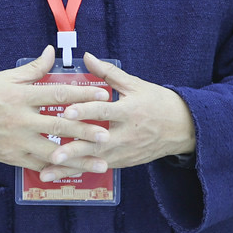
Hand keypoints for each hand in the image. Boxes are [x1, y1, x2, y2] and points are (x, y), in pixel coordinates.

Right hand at [0, 46, 112, 174]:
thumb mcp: (3, 77)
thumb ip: (32, 69)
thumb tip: (51, 52)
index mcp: (19, 95)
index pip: (56, 93)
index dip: (82, 93)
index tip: (103, 93)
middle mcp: (20, 119)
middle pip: (59, 125)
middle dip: (85, 130)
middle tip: (107, 134)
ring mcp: (17, 140)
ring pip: (53, 151)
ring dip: (79, 158)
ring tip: (101, 162)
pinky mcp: (13, 157)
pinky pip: (40, 165)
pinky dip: (59, 169)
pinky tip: (76, 171)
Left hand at [40, 53, 196, 179]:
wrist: (184, 128)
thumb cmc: (158, 102)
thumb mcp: (135, 84)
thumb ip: (108, 72)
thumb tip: (86, 56)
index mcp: (130, 112)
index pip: (104, 112)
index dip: (85, 111)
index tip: (66, 112)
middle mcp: (127, 135)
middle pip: (97, 144)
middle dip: (74, 150)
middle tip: (52, 154)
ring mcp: (125, 152)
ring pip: (95, 160)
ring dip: (71, 167)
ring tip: (48, 172)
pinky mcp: (124, 162)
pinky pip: (98, 166)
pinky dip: (79, 171)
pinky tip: (60, 175)